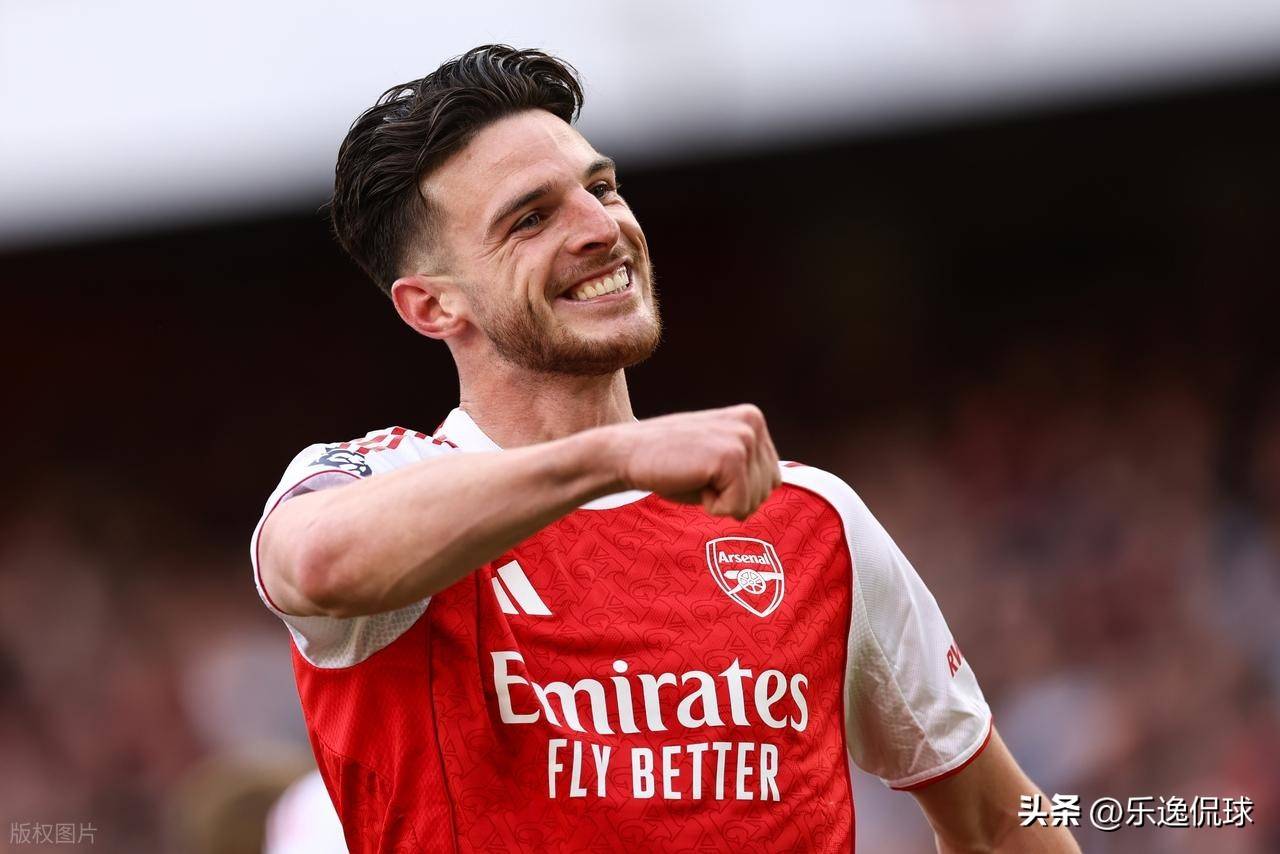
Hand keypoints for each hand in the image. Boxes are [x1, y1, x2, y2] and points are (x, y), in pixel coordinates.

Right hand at [606, 404, 781, 519]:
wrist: (626, 454)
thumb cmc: (669, 464)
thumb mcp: (717, 458)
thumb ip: (748, 466)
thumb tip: (775, 484)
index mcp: (753, 419)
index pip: (772, 477)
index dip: (739, 489)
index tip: (706, 472)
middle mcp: (753, 423)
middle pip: (769, 490)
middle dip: (734, 496)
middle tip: (697, 475)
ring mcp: (743, 437)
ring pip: (755, 500)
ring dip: (722, 501)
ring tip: (694, 475)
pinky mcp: (730, 457)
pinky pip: (737, 506)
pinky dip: (712, 507)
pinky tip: (691, 481)